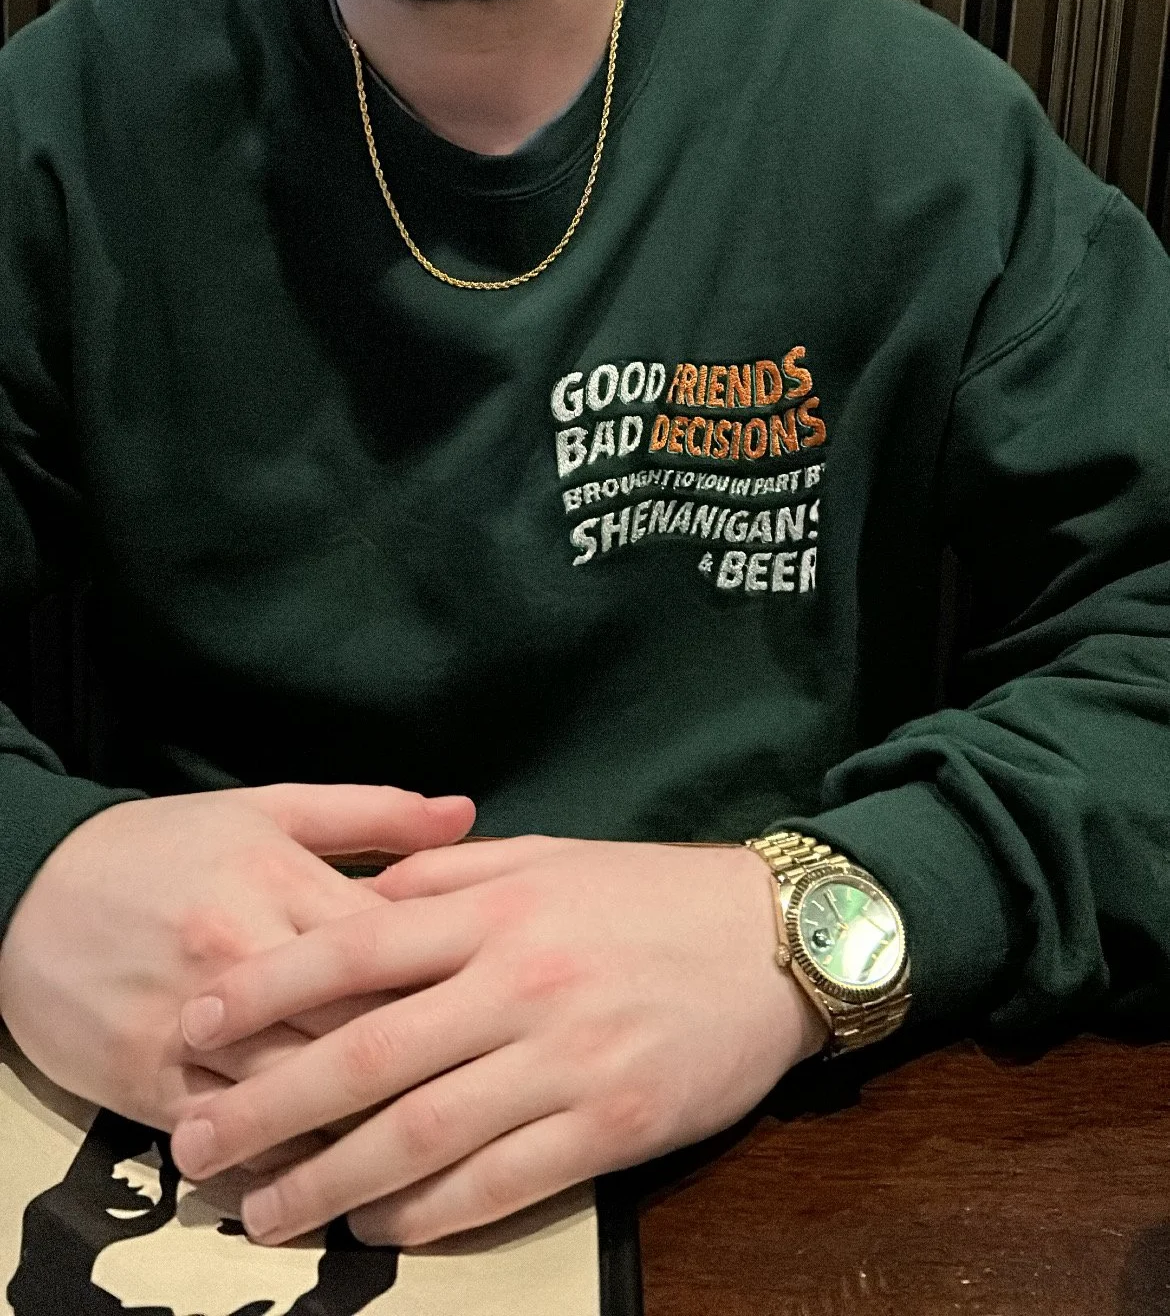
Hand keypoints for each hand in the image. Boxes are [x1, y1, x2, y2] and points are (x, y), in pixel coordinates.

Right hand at [0, 782, 473, 1129]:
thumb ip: (373, 814)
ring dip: (361, 1125)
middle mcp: (238, 954)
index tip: (493, 1000)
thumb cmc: (165, 846)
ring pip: (298, 1094)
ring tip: (422, 1143)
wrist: (32, 887)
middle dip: (421, 1059)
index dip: (450, 978)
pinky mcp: (147, 1081)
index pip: (390, 945)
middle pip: (354, 1026)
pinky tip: (327, 1172)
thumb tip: (467, 813)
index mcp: (277, 880)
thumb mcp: (268, 810)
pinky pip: (231, 1138)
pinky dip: (283, 1160)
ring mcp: (190, 1026)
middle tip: (477, 1084)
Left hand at [169, 836, 827, 1246]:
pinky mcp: (610, 1128)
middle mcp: (519, 983)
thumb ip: (446, 876)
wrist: (777, 942)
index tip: (194, 1026)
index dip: (265, 990)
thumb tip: (357, 902)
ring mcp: (565, 1060)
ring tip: (266, 1213)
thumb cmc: (650, 896)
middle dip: (269, 1106)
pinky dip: (429, 1215)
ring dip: (331, 1182)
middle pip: (368, 1054)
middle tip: (197, 1146)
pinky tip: (379, 1230)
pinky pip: (500, 1183)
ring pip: (422, 1133)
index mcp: (496, 909)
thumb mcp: (545, 857)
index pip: (353, 949)